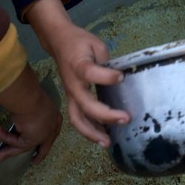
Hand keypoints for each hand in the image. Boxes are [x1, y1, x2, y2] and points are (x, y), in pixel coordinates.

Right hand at [0, 65, 62, 166]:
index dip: (47, 138)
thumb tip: (16, 109)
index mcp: (54, 114)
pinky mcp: (33, 140)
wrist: (29, 97)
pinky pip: (16, 143)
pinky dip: (5, 138)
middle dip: (39, 154)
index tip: (42, 145)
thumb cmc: (30, 93)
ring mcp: (44, 135)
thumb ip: (27, 109)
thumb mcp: (31, 100)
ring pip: (24, 147)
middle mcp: (52, 126)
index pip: (53, 129)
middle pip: (44, 144)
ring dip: (6, 153)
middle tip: (35, 162)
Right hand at [24, 0, 126, 146]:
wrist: (59, 42)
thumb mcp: (96, 45)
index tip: (121, 76)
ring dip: (92, 132)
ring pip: (77, 118)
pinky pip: (78, 118)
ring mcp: (70, 94)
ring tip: (108, 142)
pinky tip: (102, 136)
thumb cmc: (80, 43)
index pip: (90, 73)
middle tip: (125, 119)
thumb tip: (120, 80)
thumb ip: (107, 63)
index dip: (106, 77)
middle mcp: (73, 84)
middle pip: (85, 105)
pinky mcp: (71, 100)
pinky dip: (89, 130)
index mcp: (80, 66)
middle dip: (105, 116)